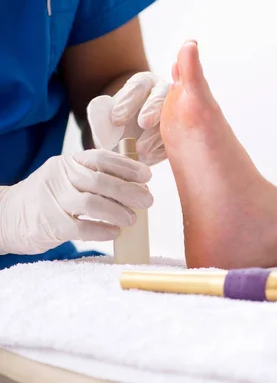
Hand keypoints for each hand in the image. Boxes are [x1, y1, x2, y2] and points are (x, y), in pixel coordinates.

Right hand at [0, 150, 152, 254]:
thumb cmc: (50, 197)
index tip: (147, 176)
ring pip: (91, 204)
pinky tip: (114, 233)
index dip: (127, 166)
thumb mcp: (69, 177)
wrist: (7, 216)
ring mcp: (52, 199)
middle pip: (100, 181)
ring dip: (117, 212)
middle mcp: (59, 176)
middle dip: (129, 191)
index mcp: (69, 162)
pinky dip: (101, 230)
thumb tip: (138, 186)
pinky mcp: (48, 224)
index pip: (101, 158)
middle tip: (147, 201)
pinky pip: (80, 227)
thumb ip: (97, 177)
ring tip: (132, 219)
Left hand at [87, 72, 169, 165]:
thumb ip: (101, 116)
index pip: (138, 86)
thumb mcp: (105, 115)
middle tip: (143, 123)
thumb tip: (102, 129)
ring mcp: (176, 112)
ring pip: (171, 119)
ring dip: (157, 134)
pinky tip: (149, 157)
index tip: (116, 120)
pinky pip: (177, 138)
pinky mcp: (181, 132)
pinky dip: (163, 148)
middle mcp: (164, 93)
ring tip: (141, 149)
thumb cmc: (116, 123)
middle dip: (152, 109)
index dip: (128, 102)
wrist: (131, 137)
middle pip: (162, 97)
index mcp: (144, 83)